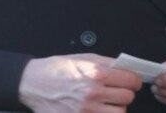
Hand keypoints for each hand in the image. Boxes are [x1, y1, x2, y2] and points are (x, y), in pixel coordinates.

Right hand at [18, 53, 140, 111]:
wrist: (32, 84)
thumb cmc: (54, 70)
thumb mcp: (81, 58)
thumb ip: (105, 63)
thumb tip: (125, 68)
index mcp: (95, 74)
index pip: (130, 80)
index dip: (133, 79)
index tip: (130, 80)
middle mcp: (93, 93)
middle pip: (128, 97)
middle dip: (124, 92)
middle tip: (115, 89)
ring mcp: (88, 110)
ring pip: (120, 112)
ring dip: (116, 107)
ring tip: (106, 101)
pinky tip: (98, 109)